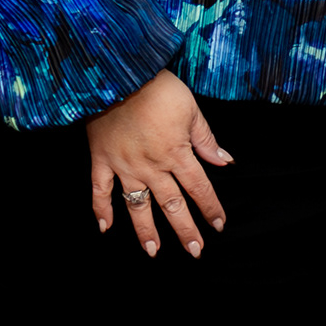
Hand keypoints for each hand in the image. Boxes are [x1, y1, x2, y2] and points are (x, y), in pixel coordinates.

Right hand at [87, 71, 231, 257]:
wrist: (119, 74)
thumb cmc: (158, 87)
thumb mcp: (191, 108)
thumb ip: (206, 139)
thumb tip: (225, 162)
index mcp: (177, 153)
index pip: (199, 188)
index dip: (210, 208)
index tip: (219, 225)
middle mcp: (152, 166)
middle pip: (172, 205)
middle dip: (185, 230)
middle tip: (195, 251)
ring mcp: (125, 166)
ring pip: (137, 205)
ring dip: (146, 230)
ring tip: (153, 251)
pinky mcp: (101, 160)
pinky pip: (100, 190)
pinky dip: (101, 210)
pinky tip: (105, 228)